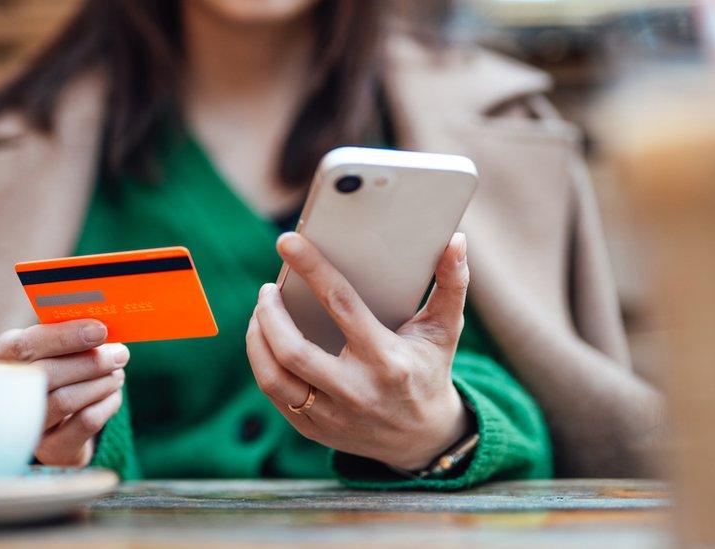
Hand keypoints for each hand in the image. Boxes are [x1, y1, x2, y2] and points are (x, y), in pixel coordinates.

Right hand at [0, 319, 127, 466]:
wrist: (56, 424)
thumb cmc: (57, 372)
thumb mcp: (54, 350)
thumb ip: (68, 337)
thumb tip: (102, 328)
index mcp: (0, 358)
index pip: (24, 346)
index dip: (64, 336)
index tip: (99, 329)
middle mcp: (5, 394)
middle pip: (46, 374)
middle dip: (91, 361)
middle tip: (121, 354)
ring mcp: (25, 425)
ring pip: (66, 400)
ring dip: (102, 382)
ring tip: (117, 373)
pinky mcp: (50, 450)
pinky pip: (86, 422)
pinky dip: (108, 403)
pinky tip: (113, 394)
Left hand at [247, 232, 470, 470]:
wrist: (423, 439)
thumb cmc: (429, 371)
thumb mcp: (445, 331)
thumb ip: (451, 284)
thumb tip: (456, 240)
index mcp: (387, 359)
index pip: (341, 304)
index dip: (312, 269)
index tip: (287, 242)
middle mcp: (356, 390)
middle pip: (293, 350)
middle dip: (269, 313)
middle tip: (267, 289)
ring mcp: (332, 415)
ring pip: (274, 377)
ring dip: (257, 339)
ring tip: (261, 313)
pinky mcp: (314, 429)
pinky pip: (274, 395)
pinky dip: (262, 363)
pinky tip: (264, 341)